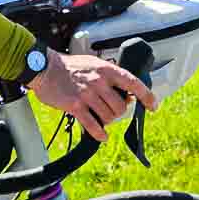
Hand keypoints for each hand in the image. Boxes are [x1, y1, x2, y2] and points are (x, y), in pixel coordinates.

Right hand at [30, 51, 157, 141]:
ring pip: (108, 117)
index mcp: (107, 69)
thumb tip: (125, 95)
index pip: (133, 83)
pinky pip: (92, 125)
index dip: (146, 96)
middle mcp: (99, 82)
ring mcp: (87, 94)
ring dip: (107, 121)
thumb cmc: (70, 66)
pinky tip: (101, 135)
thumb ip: (110, 78)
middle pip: (120, 107)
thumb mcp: (95, 64)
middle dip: (118, 113)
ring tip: (100, 118)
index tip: (153, 106)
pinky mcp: (75, 106)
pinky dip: (99, 133)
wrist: (45, 68)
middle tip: (111, 112)